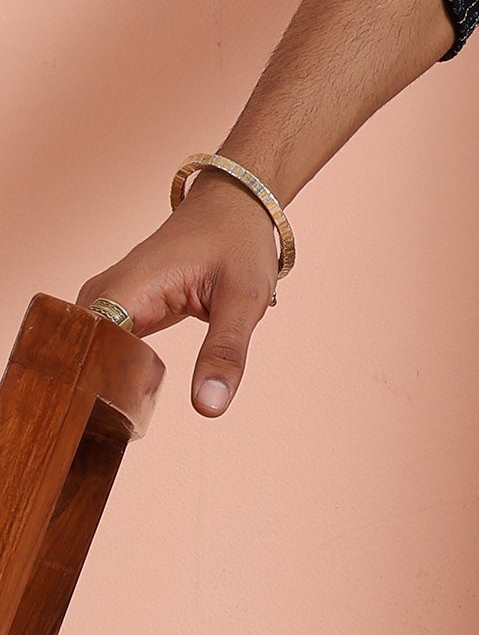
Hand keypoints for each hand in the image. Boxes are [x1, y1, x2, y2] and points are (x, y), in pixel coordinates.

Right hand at [77, 171, 282, 418]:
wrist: (232, 207)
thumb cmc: (237, 243)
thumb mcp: (244, 299)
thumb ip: (225, 353)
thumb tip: (209, 407)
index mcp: (128, 288)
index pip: (82, 348)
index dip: (88, 388)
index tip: (103, 420)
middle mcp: (103, 294)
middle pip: (76, 356)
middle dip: (90, 394)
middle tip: (110, 428)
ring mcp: (105, 300)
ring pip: (84, 354)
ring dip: (97, 385)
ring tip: (114, 417)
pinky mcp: (116, 309)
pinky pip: (99, 346)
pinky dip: (109, 372)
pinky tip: (121, 397)